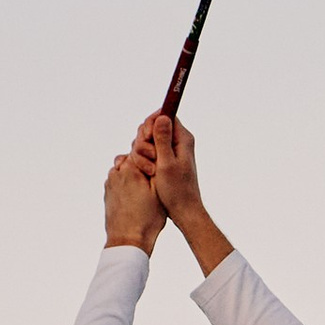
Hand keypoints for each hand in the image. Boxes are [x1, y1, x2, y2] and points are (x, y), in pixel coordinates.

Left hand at [104, 147, 165, 252]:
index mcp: (130, 169)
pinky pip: (118, 182)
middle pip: (131, 158)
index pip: (141, 148)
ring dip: (133, 174)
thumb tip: (155, 152)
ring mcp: (110, 184)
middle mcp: (116, 173)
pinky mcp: (108, 194)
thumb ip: (156, 168)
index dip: (151, 153)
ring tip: (145, 189)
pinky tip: (136, 197)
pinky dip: (126, 184)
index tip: (158, 163)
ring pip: (123, 169)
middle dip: (141, 163)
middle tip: (154, 176)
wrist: (128, 240)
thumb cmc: (148, 218)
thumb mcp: (159, 191)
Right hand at [134, 114, 231, 275]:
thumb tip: (162, 116)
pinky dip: (143, 160)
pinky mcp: (163, 159)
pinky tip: (148, 172)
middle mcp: (177, 141)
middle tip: (149, 157)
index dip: (151, 123)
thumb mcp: (167, 164)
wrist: (183, 209)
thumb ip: (163, 139)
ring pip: (146, 140)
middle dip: (144, 140)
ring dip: (142, 153)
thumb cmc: (177, 189)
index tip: (147, 137)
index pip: (164, 115)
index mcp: (183, 138)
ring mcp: (169, 150)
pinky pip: (147, 152)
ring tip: (150, 170)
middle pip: (152, 127)